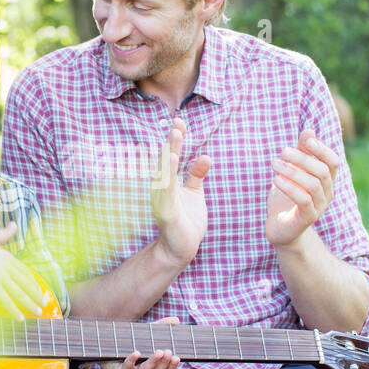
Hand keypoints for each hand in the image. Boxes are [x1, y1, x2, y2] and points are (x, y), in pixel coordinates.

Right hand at [0, 223, 46, 319]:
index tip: (38, 289)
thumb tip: (14, 224)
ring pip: (19, 293)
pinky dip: (13, 310)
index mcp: (7, 257)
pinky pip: (5, 300)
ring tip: (38, 313)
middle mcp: (7, 267)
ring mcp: (0, 277)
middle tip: (45, 304)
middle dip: (36, 295)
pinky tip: (20, 318)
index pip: (25, 271)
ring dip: (30, 304)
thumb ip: (4, 234)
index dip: (33, 282)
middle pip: (26, 283)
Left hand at [95, 316, 182, 368]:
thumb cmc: (130, 342)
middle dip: (164, 361)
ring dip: (152, 362)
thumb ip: (161, 326)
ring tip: (158, 352)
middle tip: (168, 352)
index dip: (172, 366)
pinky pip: (127, 368)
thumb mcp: (147, 333)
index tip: (177, 357)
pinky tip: (137, 352)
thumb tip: (176, 320)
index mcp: (153, 365)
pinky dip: (132, 360)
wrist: (107, 348)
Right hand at [151, 119, 210, 266]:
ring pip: (165, 172)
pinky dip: (169, 176)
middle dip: (172, 141)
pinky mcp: (166, 211)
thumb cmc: (187, 220)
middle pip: (167, 160)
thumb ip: (196, 175)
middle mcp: (163, 187)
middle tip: (177, 123)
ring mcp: (163, 198)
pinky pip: (167, 190)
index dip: (176, 138)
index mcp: (170, 181)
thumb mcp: (194, 193)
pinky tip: (173, 162)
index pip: (172, 155)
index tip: (181, 121)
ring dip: (170, 154)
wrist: (180, 248)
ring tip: (175, 137)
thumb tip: (205, 156)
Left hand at [265, 129, 340, 247]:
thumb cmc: (286, 197)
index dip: (323, 150)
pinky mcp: (307, 218)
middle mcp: (327, 193)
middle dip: (302, 158)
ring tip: (274, 164)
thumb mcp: (292, 171)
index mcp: (326, 180)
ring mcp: (319, 207)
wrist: (279, 228)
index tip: (306, 141)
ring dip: (293, 171)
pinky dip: (290, 187)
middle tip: (282, 151)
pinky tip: (276, 180)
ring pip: (313, 184)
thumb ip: (301, 153)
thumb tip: (309, 130)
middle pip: (322, 171)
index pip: (333, 161)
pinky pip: (303, 200)